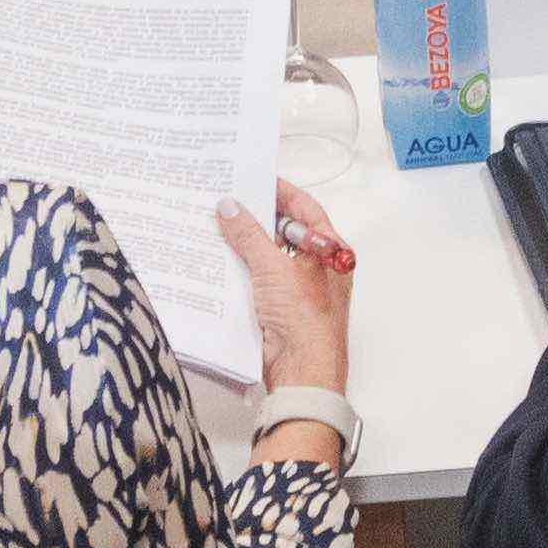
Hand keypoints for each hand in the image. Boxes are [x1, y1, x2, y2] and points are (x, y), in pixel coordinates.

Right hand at [221, 182, 357, 400]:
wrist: (303, 369)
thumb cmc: (306, 321)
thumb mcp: (273, 268)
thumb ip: (249, 235)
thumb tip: (231, 208)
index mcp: (328, 248)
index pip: (304, 208)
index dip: (280, 191)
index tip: (255, 178)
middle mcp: (317, 266)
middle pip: (284, 231)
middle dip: (257, 217)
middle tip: (230, 200)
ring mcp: (298, 287)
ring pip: (269, 255)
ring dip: (246, 244)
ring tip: (219, 225)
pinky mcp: (280, 306)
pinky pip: (259, 278)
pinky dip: (242, 269)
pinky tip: (220, 260)